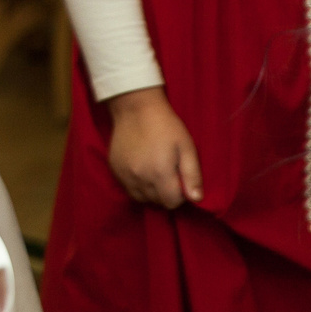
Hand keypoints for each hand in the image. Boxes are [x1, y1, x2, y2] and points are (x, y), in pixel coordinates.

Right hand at [106, 86, 201, 208]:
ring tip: (155, 175)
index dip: (180, 195)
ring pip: (140, 198)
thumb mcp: (187, 147)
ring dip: (150, 192)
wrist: (135, 108)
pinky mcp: (114, 169)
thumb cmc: (166, 126)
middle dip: (165, 194)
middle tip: (169, 176)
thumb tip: (196, 199)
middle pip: (156, 202)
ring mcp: (124, 175)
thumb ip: (192, 175)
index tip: (180, 181)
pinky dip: (137, 185)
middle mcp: (140, 178)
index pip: (171, 202)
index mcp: (160, 173)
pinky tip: (142, 170)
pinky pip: (128, 188)